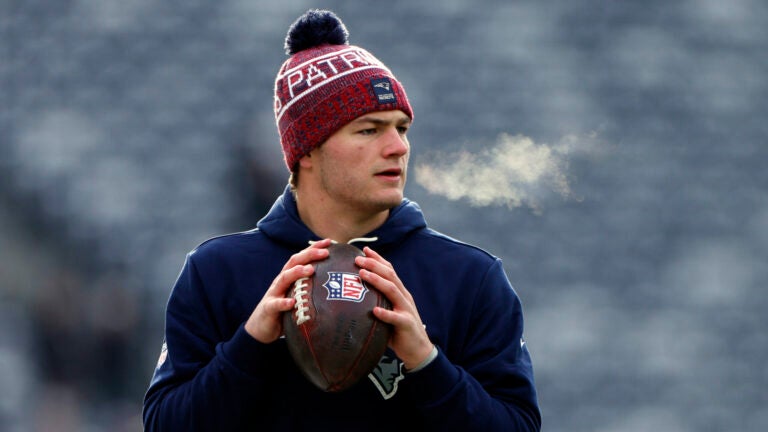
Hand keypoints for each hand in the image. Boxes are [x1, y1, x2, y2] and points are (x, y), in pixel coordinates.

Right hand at [245, 238, 331, 342]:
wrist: (261, 328)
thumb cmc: (284, 311)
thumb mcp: (298, 296)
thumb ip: (311, 289)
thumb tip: (335, 287)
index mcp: (289, 277)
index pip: (302, 258)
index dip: (313, 248)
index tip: (329, 242)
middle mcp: (281, 281)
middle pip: (294, 263)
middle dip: (309, 255)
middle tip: (325, 252)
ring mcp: (274, 293)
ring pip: (284, 278)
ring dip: (297, 272)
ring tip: (310, 269)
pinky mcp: (269, 308)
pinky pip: (275, 304)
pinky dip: (283, 302)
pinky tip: (291, 302)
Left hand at [356, 246, 433, 369]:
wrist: (417, 349)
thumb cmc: (398, 329)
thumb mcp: (388, 310)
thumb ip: (376, 301)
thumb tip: (352, 295)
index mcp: (399, 292)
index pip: (389, 270)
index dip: (378, 259)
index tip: (364, 250)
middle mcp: (403, 296)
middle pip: (389, 275)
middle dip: (373, 265)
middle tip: (357, 259)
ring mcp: (406, 309)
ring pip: (392, 290)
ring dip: (377, 281)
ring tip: (363, 274)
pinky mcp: (406, 324)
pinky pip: (395, 318)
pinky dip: (385, 313)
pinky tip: (374, 311)